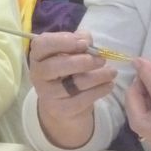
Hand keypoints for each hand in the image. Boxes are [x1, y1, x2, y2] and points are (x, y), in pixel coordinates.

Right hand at [28, 30, 116, 147]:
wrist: (64, 100)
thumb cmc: (68, 68)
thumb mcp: (71, 51)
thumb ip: (78, 40)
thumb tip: (87, 40)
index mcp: (38, 55)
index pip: (42, 45)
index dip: (62, 41)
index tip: (84, 43)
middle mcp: (38, 74)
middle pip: (54, 66)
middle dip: (82, 62)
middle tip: (102, 60)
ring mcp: (47, 94)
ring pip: (72, 84)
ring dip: (97, 76)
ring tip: (112, 72)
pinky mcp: (60, 109)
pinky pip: (81, 99)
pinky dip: (99, 91)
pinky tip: (108, 85)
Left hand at [124, 57, 150, 150]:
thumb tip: (146, 67)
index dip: (148, 78)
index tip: (139, 61)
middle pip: (139, 118)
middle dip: (135, 94)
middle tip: (142, 74)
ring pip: (139, 123)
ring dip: (136, 101)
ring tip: (146, 82)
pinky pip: (145, 126)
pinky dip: (142, 109)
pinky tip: (149, 95)